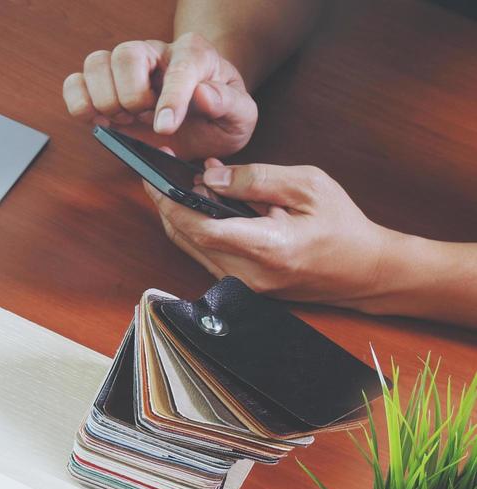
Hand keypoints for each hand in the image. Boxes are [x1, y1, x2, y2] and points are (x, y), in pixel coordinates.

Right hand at [64, 33, 257, 159]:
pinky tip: (102, 122)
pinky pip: (73, 84)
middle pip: (125, 54)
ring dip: (106, 102)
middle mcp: (154, 54)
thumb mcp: (242, 116)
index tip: (166, 127)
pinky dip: (80, 106)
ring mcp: (122, 69)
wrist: (202, 121)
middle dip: (132, 96)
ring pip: (95, 64)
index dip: (171, 98)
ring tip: (126, 119)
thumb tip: (203, 95)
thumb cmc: (219, 114)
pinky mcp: (100, 87)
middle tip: (145, 117)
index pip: (178, 66)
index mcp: (193, 54)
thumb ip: (230, 104)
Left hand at [147, 161, 396, 304]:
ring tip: (179, 180)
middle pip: (187, 238)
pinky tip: (204, 201)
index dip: (172, 202)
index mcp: (267, 248)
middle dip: (167, 204)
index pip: (201, 227)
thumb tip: (211, 177)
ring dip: (182, 214)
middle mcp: (247, 274)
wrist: (363, 270)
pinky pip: (207, 253)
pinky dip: (200, 227)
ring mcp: (241, 285)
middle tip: (156, 173)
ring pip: (192, 247)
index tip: (155, 178)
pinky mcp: (239, 286)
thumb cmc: (342, 226)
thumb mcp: (308, 186)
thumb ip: (257, 179)